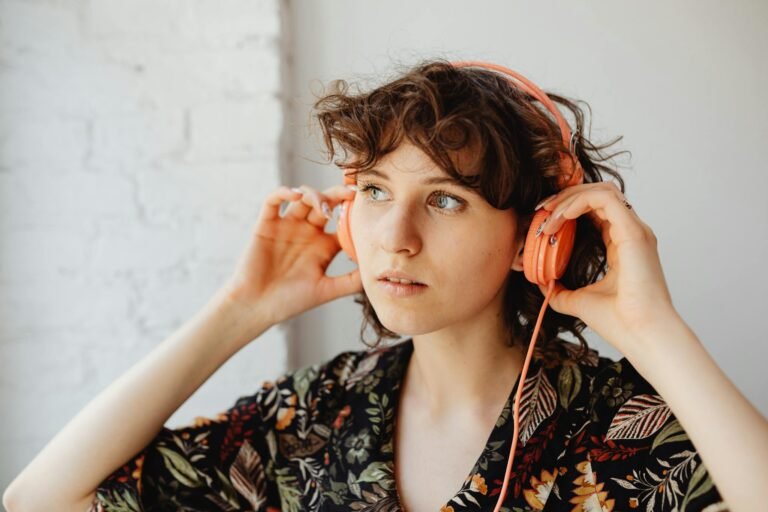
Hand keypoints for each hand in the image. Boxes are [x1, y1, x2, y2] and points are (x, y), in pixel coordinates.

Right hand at [216, 184, 361, 327]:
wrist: (257, 307)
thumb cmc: (290, 301)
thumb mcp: (326, 290)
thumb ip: (351, 281)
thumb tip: (378, 271)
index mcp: (323, 245)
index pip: (342, 221)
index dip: (354, 211)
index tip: (367, 206)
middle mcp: (307, 231)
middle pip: (326, 203)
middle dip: (338, 195)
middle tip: (350, 194)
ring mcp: (286, 226)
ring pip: (303, 197)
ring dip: (314, 195)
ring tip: (323, 207)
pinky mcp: (266, 224)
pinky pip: (273, 201)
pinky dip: (283, 192)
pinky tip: (295, 195)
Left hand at [536, 182, 679, 355]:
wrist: (642, 335)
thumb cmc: (621, 322)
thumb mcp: (579, 302)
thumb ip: (561, 291)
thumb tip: (543, 284)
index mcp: (622, 244)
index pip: (596, 211)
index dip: (568, 209)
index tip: (543, 221)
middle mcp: (632, 233)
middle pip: (598, 194)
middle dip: (566, 197)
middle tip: (541, 211)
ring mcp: (636, 230)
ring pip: (602, 191)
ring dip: (570, 197)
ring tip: (547, 214)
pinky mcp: (634, 233)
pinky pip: (604, 199)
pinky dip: (578, 202)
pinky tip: (560, 217)